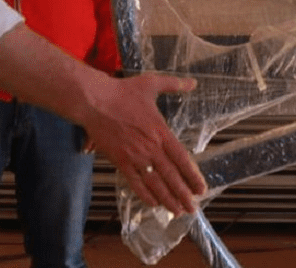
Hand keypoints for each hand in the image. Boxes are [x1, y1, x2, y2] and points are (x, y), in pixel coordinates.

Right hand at [80, 73, 206, 215]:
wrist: (94, 101)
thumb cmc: (122, 91)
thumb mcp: (152, 83)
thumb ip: (174, 84)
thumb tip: (193, 83)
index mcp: (160, 131)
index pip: (181, 158)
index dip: (192, 175)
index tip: (201, 188)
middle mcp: (150, 147)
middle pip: (170, 175)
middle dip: (183, 194)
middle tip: (193, 208)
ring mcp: (134, 156)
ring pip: (154, 183)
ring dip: (167, 199)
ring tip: (177, 211)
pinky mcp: (119, 161)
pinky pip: (134, 182)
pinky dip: (145, 194)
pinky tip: (153, 203)